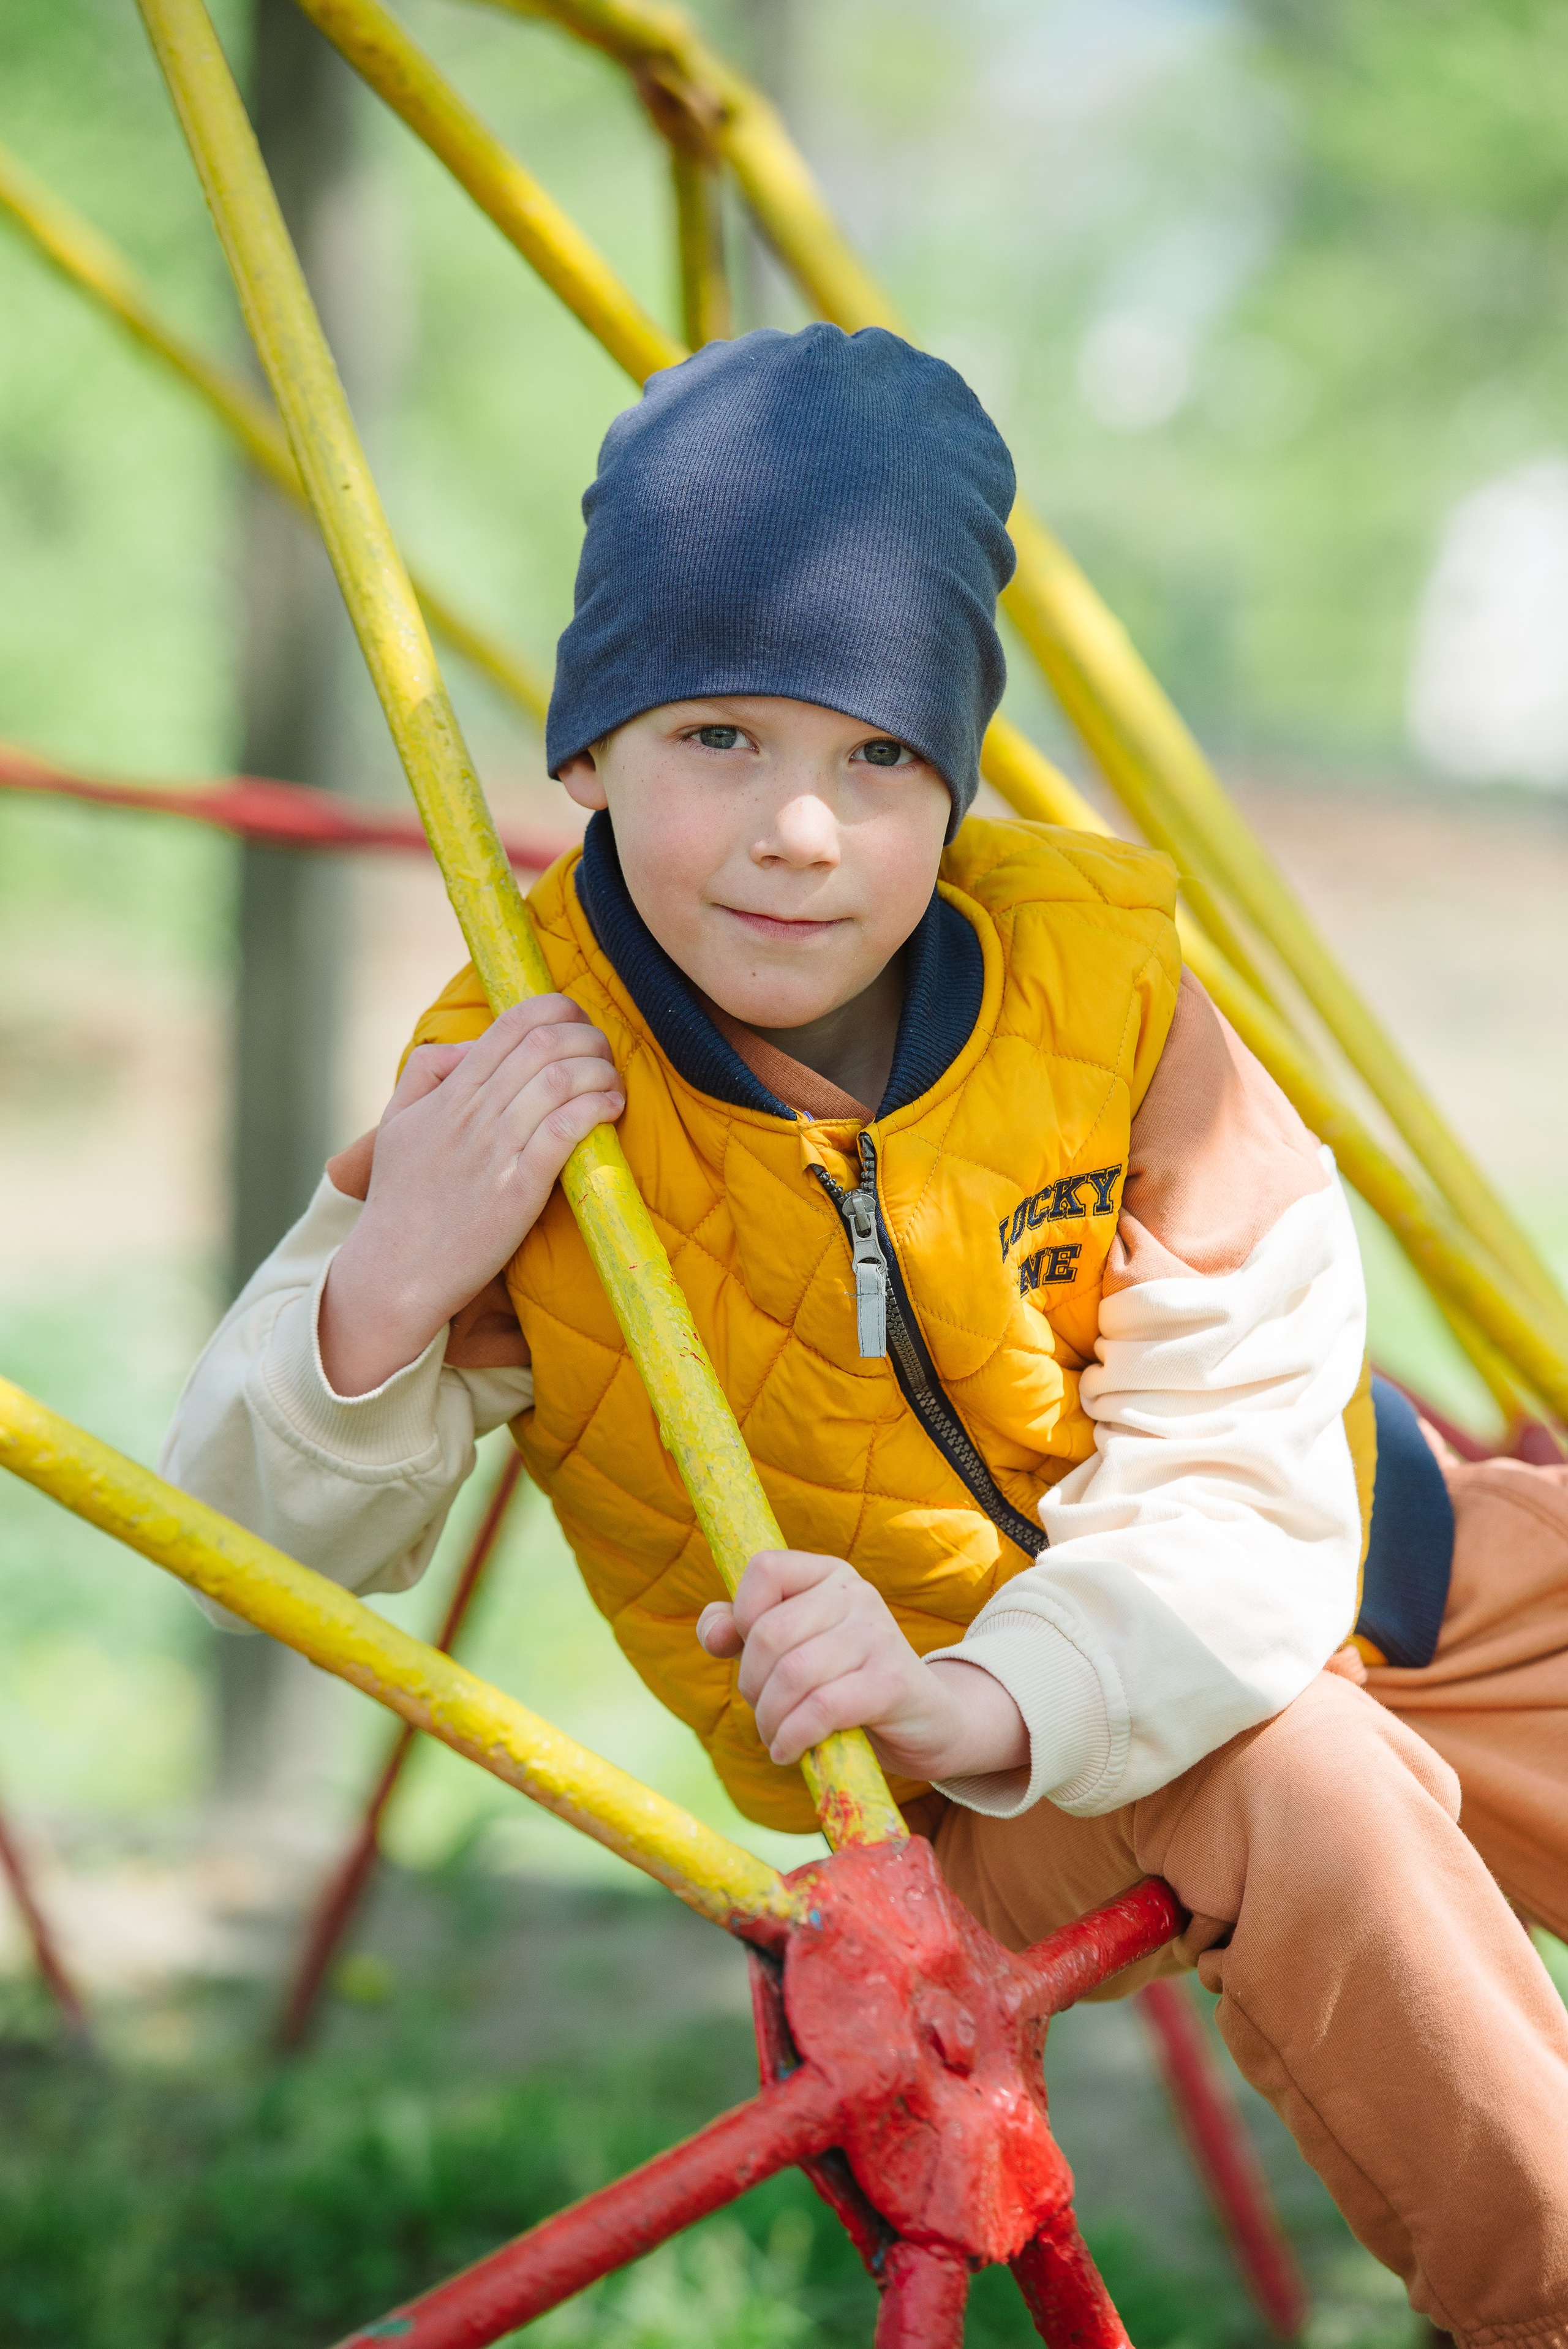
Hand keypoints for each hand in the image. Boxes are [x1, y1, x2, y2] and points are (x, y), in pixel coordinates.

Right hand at [319, 995, 622, 1395]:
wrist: (395, 1271)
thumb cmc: (400, 1199)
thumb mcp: (395, 1121)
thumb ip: (427, 1070)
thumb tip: (474, 1043)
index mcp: (449, 1091)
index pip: (512, 1023)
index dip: (558, 1010)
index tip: (577, 1026)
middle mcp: (473, 1112)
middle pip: (545, 1043)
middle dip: (589, 1039)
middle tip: (603, 1058)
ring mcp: (496, 1150)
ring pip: (561, 1080)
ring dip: (600, 1072)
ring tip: (611, 1086)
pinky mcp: (517, 1190)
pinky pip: (565, 1131)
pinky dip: (596, 1109)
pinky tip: (610, 1111)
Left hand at [697, 1550, 1028, 1782]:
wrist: (928, 1722)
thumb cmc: (846, 1683)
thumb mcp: (793, 1650)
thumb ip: (741, 1632)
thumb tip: (712, 1632)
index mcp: (828, 1574)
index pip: (765, 1569)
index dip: (741, 1616)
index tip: (749, 1655)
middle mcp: (855, 1593)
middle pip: (770, 1633)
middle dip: (752, 1686)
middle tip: (766, 1714)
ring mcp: (877, 1635)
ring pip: (793, 1674)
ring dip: (770, 1719)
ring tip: (777, 1737)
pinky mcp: (891, 1682)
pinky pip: (822, 1708)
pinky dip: (793, 1736)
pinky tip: (789, 1751)